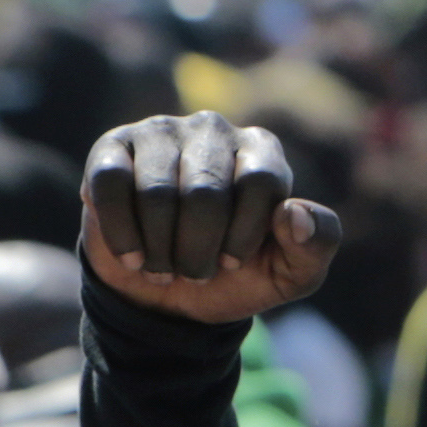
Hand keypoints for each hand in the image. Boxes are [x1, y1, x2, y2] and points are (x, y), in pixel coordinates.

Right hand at [82, 116, 338, 325]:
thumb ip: (316, 244)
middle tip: (194, 272)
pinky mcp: (112, 147)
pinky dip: (121, 233)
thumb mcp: (290, 274)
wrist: (166, 296)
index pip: (260, 183)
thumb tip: (294, 213)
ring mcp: (160, 132)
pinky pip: (110, 184)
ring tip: (163, 266)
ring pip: (156, 192)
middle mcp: (213, 129)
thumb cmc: (233, 276)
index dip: (243, 236)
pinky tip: (132, 256)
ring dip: (159, 249)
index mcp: (263, 150)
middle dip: (197, 250)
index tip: (231, 263)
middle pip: (204, 192)